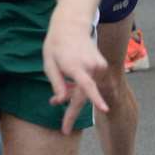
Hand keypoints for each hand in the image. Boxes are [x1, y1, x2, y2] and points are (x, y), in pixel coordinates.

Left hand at [42, 15, 109, 133]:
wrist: (71, 27)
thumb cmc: (56, 46)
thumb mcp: (49, 64)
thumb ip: (57, 84)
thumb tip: (62, 101)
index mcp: (76, 66)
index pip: (87, 85)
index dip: (95, 99)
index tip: (105, 110)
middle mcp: (92, 67)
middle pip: (85, 95)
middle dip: (73, 112)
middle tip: (64, 127)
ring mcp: (99, 66)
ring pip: (87, 90)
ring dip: (74, 93)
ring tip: (62, 83)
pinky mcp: (103, 66)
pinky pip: (91, 83)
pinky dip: (80, 86)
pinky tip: (71, 79)